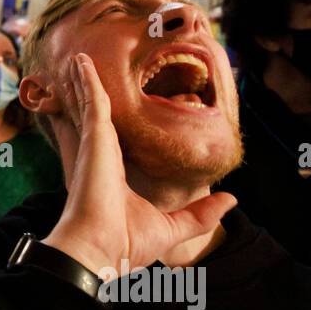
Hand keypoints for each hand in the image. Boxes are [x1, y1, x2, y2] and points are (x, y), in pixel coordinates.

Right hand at [43, 54, 235, 277]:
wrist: (103, 250)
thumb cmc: (128, 244)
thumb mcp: (175, 227)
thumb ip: (202, 213)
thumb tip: (231, 200)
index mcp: (115, 173)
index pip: (111, 137)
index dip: (109, 120)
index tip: (109, 104)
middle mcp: (102, 155)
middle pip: (95, 114)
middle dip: (87, 92)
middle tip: (82, 70)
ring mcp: (96, 144)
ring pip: (90, 102)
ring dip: (84, 80)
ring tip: (79, 59)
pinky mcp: (95, 137)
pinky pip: (92, 99)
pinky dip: (87, 79)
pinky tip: (83, 61)